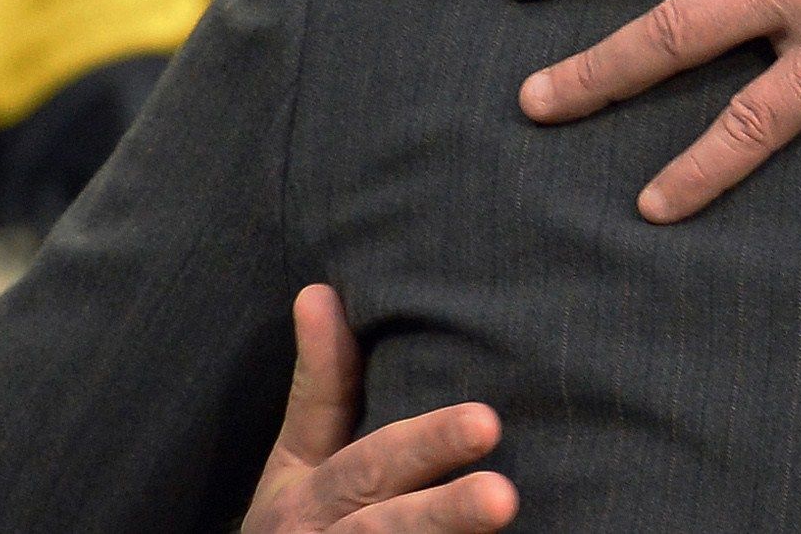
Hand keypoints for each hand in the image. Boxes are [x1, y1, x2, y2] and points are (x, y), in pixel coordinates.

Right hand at [242, 285, 515, 532]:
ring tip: (502, 512)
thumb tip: (318, 289)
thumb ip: (321, 382)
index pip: (370, 462)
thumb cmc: (304, 517)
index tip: (487, 422)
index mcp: (308, 496)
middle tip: (502, 496)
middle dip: (445, 512)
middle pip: (388, 526)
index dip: (426, 443)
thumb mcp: (297, 456)